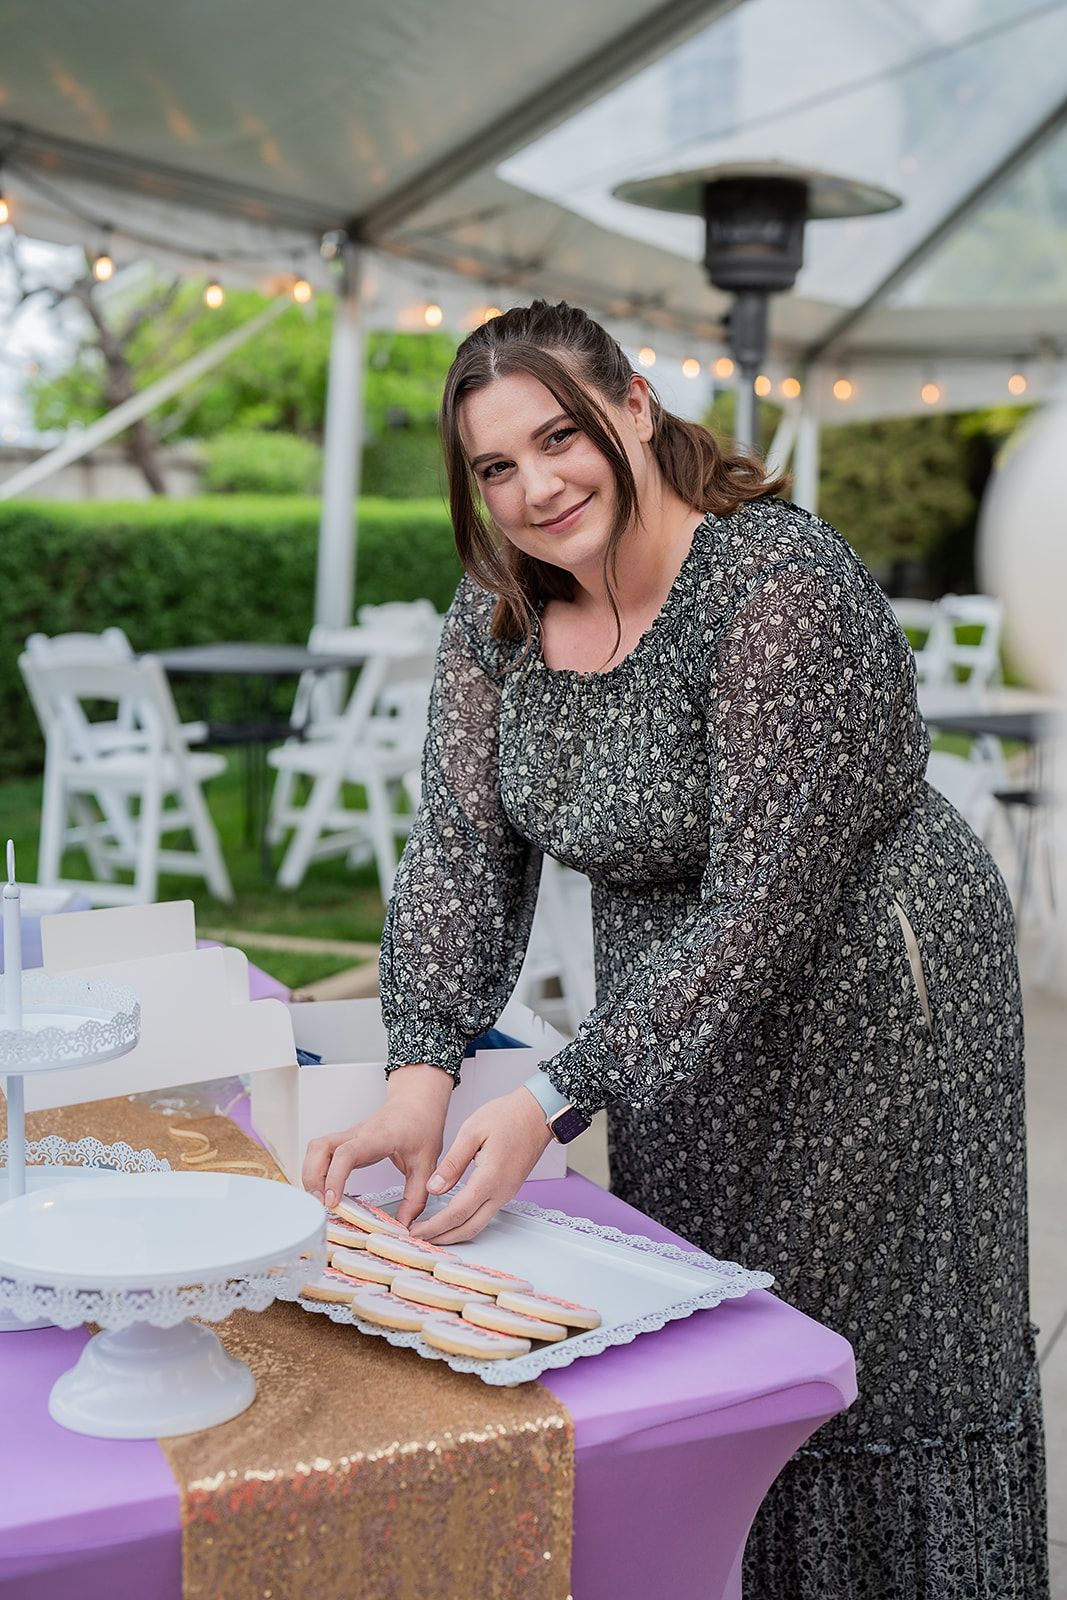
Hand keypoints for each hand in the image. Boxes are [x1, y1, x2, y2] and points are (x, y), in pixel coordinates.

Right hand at [301, 1064, 452, 1227]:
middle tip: (321, 1204)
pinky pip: (320, 1154)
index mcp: (377, 1137)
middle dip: (312, 1177)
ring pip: (315, 1149)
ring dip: (310, 1174)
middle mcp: (357, 1134)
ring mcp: (348, 1137)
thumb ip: (416, 1197)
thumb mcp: (426, 1163)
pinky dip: (316, 1172)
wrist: (416, 1104)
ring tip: (319, 1200)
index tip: (332, 1201)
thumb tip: (404, 1225)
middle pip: (320, 1148)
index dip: (335, 1177)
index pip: (347, 1153)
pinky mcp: (344, 1142)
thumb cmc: (420, 1126)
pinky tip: (324, 1191)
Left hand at [409, 1087, 552, 1244]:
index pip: (457, 1213)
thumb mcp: (472, 1131)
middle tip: (419, 1239)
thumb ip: (452, 1163)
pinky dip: (466, 1222)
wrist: (538, 1112)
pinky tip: (453, 1217)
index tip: (415, 1230)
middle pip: (469, 1228)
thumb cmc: (508, 1115)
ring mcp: (507, 1193)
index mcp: (490, 1178)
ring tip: (432, 1232)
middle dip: (442, 1237)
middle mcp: (501, 1192)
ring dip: (454, 1233)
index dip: (434, 1226)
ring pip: (479, 1225)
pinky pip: (486, 1214)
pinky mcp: (509, 1189)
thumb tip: (433, 1188)